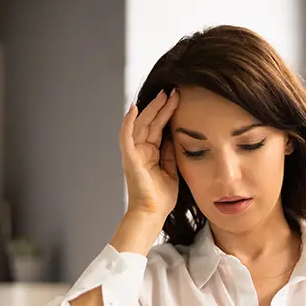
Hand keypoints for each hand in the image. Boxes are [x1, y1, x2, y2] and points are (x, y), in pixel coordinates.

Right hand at [119, 89, 180, 220]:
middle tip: (173, 92)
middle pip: (151, 122)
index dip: (167, 113)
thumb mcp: (172, 170)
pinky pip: (126, 136)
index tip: (178, 100)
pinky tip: (134, 108)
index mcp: (151, 153)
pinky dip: (128, 122)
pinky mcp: (129, 158)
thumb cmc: (162, 197)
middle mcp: (141, 150)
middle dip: (161, 106)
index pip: (159, 128)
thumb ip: (172, 153)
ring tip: (162, 95)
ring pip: (141, 125)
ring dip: (151, 109)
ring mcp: (134, 153)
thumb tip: (176, 135)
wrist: (153, 213)